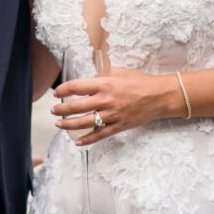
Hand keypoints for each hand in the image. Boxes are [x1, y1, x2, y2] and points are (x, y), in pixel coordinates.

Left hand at [51, 67, 176, 144]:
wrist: (159, 96)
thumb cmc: (139, 81)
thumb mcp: (118, 72)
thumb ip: (101, 76)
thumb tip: (88, 81)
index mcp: (105, 84)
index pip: (77, 87)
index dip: (63, 90)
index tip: (57, 92)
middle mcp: (106, 100)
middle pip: (77, 106)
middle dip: (62, 109)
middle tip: (54, 110)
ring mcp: (112, 115)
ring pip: (85, 122)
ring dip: (69, 124)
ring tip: (59, 123)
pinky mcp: (119, 126)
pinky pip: (100, 135)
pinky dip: (87, 139)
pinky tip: (77, 141)